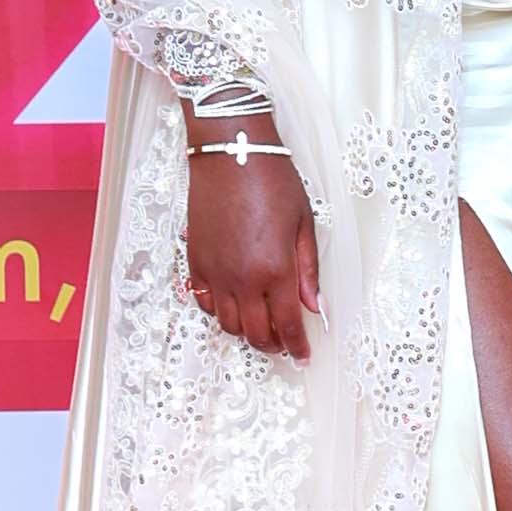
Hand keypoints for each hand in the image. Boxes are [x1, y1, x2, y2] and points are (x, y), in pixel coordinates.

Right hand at [182, 123, 320, 362]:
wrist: (230, 154)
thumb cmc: (272, 181)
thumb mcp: (304, 224)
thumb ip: (308, 270)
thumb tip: (314, 305)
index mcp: (276, 270)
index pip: (288, 325)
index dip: (297, 346)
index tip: (303, 355)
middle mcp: (243, 279)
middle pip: (256, 333)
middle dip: (273, 345)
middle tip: (285, 344)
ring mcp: (216, 273)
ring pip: (228, 325)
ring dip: (246, 332)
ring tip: (261, 325)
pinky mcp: (197, 263)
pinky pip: (205, 303)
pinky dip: (219, 312)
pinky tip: (233, 304)